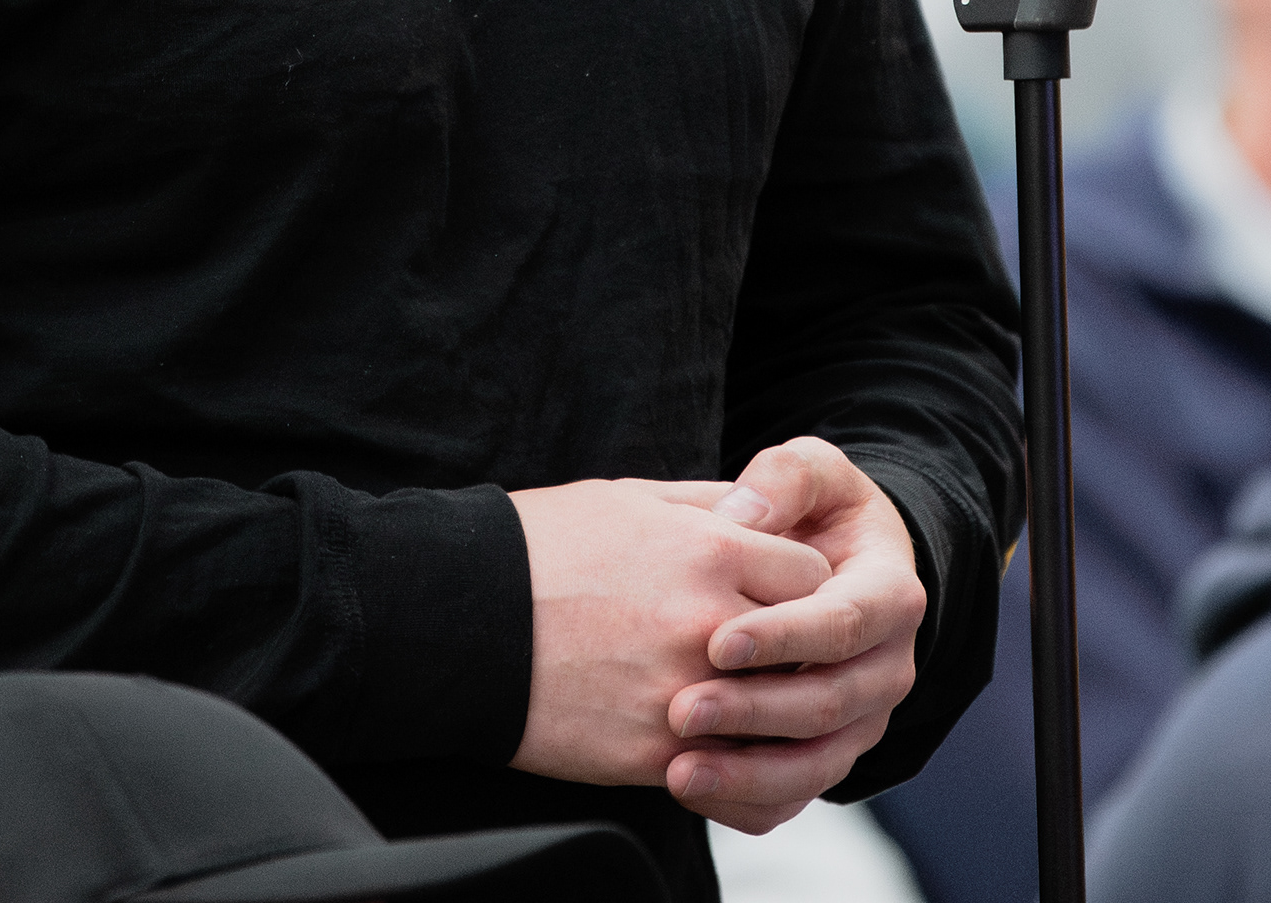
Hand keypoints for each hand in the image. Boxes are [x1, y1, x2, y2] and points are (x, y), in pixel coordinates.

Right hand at [508, 479, 831, 794]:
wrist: (457, 622)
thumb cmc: (538, 550)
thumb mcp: (629, 499)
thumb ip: (705, 503)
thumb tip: (757, 503)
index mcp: (710, 549)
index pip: (814, 576)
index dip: (803, 588)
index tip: (782, 597)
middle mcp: (709, 622)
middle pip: (807, 648)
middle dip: (796, 651)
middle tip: (775, 655)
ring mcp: (685, 692)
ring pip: (775, 717)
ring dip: (769, 712)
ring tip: (749, 702)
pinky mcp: (653, 753)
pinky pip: (728, 771)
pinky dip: (732, 762)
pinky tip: (715, 745)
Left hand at [663, 437, 928, 834]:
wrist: (830, 566)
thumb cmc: (816, 514)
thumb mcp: (812, 473)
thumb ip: (786, 477)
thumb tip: (747, 511)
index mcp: (890, 597)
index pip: (845, 624)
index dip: (786, 636)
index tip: (718, 640)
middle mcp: (887, 668)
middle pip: (829, 704)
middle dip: (755, 712)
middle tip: (682, 708)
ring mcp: (860, 720)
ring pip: (817, 765)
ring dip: (748, 773)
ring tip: (679, 768)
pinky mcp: (827, 756)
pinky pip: (794, 797)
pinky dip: (745, 802)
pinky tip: (691, 789)